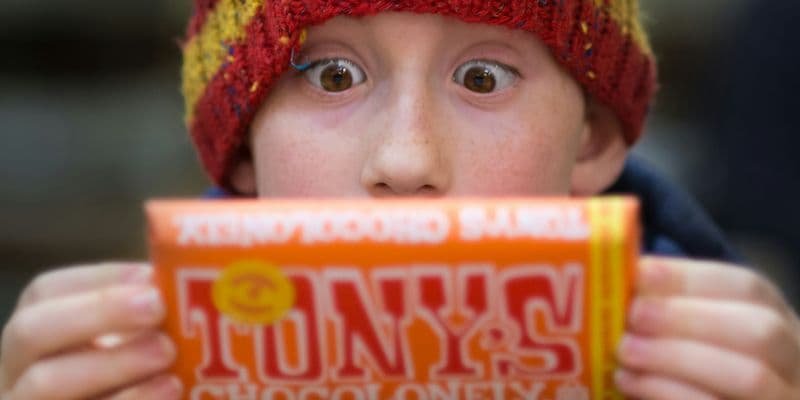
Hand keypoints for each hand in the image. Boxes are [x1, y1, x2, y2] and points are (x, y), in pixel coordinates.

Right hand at [0, 263, 182, 398]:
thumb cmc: (129, 394)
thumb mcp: (127, 361)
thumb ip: (145, 330)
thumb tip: (188, 286)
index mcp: (35, 344)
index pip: (44, 294)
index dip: (97, 280)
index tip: (150, 276)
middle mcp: (14, 379)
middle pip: (32, 331)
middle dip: (98, 311)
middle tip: (157, 306)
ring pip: (44, 383)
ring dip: (110, 363)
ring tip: (168, 354)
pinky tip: (168, 393)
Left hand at [615, 256, 799, 399]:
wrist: (701, 399)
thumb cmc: (691, 377)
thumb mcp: (695, 341)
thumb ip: (668, 312)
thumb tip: (623, 278)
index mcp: (777, 326)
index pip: (750, 288)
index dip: (690, 278)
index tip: (639, 274)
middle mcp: (794, 366)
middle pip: (760, 330)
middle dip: (687, 317)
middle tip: (632, 316)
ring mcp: (786, 399)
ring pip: (750, 377)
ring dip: (677, 358)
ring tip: (625, 353)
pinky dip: (672, 395)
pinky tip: (633, 384)